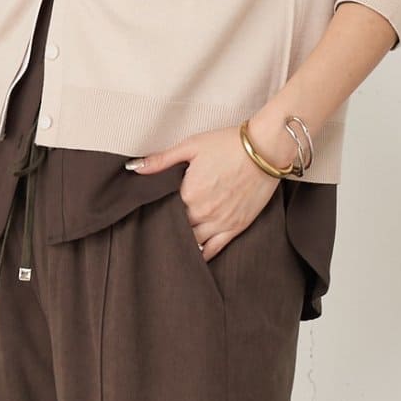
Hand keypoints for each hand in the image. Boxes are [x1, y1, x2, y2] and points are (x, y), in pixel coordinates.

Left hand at [127, 107, 298, 260]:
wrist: (266, 149)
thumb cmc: (229, 144)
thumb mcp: (191, 146)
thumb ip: (161, 160)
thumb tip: (134, 168)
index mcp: (187, 193)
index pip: (163, 210)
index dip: (158, 211)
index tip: (151, 212)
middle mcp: (202, 212)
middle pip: (177, 228)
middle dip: (169, 228)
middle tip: (159, 230)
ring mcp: (220, 222)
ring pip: (193, 242)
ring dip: (183, 243)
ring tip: (174, 243)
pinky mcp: (236, 227)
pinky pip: (214, 249)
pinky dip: (202, 255)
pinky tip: (194, 256)